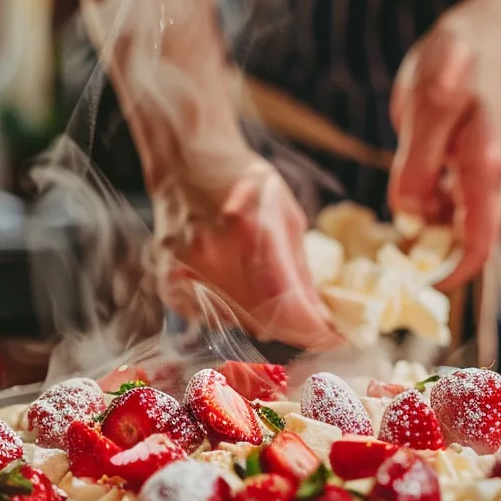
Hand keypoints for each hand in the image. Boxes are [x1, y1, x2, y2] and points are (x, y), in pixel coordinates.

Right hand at [152, 155, 342, 350]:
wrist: (188, 162)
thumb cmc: (243, 182)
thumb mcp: (286, 214)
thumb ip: (300, 269)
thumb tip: (320, 316)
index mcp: (251, 232)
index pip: (287, 306)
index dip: (314, 331)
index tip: (332, 338)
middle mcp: (214, 257)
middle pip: (263, 321)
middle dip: (292, 326)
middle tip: (307, 318)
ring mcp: (186, 271)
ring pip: (236, 322)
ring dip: (261, 318)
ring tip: (267, 290)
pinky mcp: (168, 282)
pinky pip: (208, 316)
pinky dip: (230, 311)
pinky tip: (235, 285)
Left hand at [389, 7, 500, 290]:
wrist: (480, 34)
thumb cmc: (455, 62)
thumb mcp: (426, 106)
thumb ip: (417, 161)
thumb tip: (408, 210)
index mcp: (483, 170)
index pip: (477, 243)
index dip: (450, 274)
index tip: (414, 287)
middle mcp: (486, 180)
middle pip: (462, 242)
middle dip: (427, 260)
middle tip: (381, 265)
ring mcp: (475, 176)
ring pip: (449, 225)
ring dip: (420, 238)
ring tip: (380, 241)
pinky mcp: (461, 168)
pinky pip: (442, 204)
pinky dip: (420, 214)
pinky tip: (393, 212)